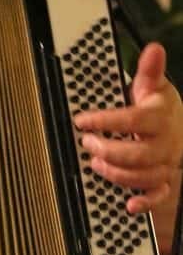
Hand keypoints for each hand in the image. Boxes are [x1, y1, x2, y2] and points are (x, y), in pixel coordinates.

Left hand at [74, 42, 182, 214]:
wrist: (182, 131)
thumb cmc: (161, 109)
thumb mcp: (155, 87)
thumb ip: (150, 71)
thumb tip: (154, 49)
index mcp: (160, 118)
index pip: (134, 119)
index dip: (107, 120)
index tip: (82, 120)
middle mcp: (164, 144)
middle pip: (139, 154)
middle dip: (109, 151)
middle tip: (88, 142)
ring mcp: (164, 165)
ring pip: (145, 176)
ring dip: (117, 174)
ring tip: (95, 163)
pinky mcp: (163, 182)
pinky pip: (158, 196)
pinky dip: (145, 203)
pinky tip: (129, 205)